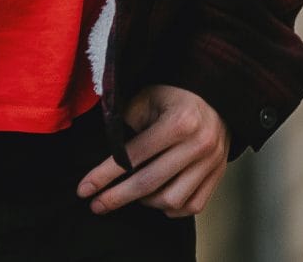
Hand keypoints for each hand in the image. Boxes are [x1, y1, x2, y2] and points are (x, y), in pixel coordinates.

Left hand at [75, 84, 228, 217]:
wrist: (216, 95)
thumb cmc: (174, 95)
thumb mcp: (146, 97)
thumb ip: (126, 123)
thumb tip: (107, 156)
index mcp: (179, 122)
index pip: (132, 156)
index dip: (104, 176)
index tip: (84, 190)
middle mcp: (198, 145)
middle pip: (149, 183)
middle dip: (117, 197)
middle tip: (96, 205)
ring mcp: (211, 163)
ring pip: (172, 200)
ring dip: (146, 202)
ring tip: (131, 193)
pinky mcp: (219, 174)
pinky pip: (193, 206)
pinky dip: (171, 208)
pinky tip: (156, 198)